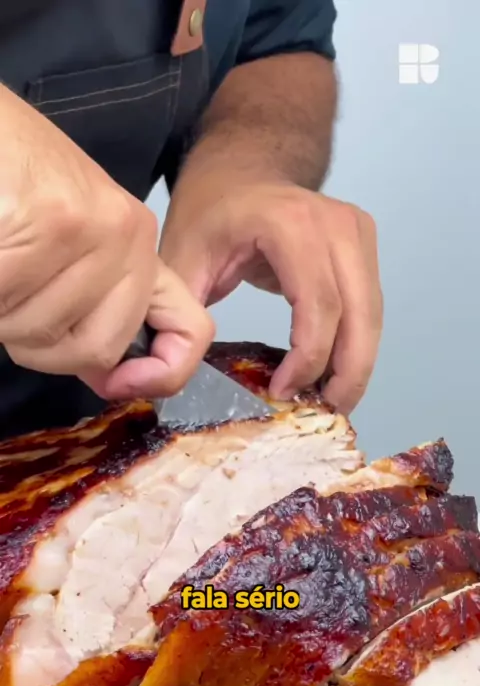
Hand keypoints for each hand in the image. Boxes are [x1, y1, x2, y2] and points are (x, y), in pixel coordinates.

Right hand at [0, 86, 213, 399]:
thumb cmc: (9, 180)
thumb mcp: (67, 247)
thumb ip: (94, 311)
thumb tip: (113, 380)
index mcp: (136, 243)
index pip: (190, 330)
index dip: (161, 374)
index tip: (117, 385)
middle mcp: (129, 235)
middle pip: (97, 349)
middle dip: (40, 344)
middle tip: (11, 296)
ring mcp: (97, 228)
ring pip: (44, 335)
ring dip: (3, 316)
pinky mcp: (55, 221)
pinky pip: (11, 305)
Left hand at [161, 181, 381, 412]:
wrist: (242, 169)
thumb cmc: (211, 210)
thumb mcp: (183, 255)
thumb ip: (183, 310)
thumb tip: (184, 373)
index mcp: (291, 225)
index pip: (318, 306)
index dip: (308, 359)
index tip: (284, 393)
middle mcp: (337, 225)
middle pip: (358, 315)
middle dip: (346, 373)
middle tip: (325, 413)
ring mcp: (358, 232)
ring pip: (371, 314)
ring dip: (357, 364)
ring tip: (333, 402)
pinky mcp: (365, 244)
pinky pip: (368, 306)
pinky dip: (356, 343)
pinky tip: (335, 373)